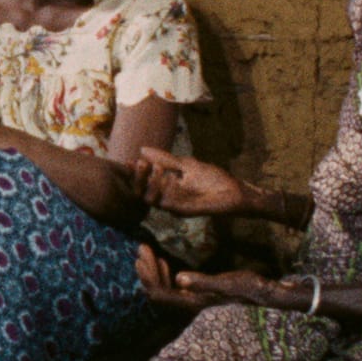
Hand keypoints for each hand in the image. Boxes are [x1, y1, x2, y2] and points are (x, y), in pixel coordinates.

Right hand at [131, 147, 246, 215]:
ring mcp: (174, 206)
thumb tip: (142, 148)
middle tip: (140, 163)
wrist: (234, 191)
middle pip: (141, 193)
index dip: (133, 173)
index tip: (128, 162)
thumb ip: (165, 159)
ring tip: (156, 168)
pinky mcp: (185, 212)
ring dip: (152, 184)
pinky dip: (167, 192)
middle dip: (138, 178)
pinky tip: (170, 178)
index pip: (143, 182)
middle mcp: (166, 198)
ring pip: (152, 200)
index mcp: (165, 187)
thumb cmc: (212, 179)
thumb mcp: (185, 165)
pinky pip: (168, 205)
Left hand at [136, 245, 280, 311]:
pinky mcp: (198, 294)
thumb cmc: (250, 289)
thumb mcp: (228, 283)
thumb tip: (179, 279)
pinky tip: (165, 261)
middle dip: (146, 270)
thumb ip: (203, 282)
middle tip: (141, 247)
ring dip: (153, 270)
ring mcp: (193, 300)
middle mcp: (189, 304)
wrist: (269, 296)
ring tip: (148, 250)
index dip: (147, 276)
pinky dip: (164, 273)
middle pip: (157, 291)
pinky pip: (173, 287)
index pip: (159, 294)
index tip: (142, 254)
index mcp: (193, 302)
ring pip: (163, 289)